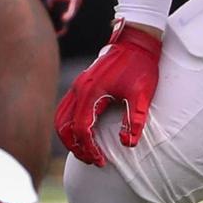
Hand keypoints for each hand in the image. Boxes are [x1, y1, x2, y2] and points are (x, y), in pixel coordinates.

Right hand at [54, 19, 162, 166]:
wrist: (137, 41)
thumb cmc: (141, 66)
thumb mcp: (142, 94)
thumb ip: (134, 120)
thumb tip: (126, 144)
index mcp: (92, 91)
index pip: (82, 129)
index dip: (90, 149)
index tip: (101, 161)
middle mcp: (80, 89)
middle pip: (64, 127)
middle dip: (76, 147)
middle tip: (92, 160)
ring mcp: (78, 85)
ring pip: (61, 118)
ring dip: (69, 137)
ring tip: (86, 151)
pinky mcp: (81, 84)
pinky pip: (65, 108)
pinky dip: (68, 124)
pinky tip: (83, 132)